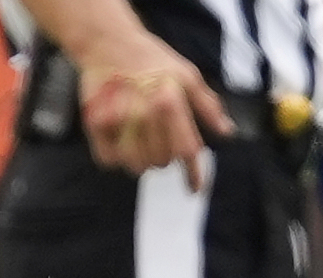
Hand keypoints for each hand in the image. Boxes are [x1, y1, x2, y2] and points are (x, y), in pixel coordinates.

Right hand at [74, 34, 231, 189]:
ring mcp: (118, 121)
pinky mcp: (96, 125)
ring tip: (140, 135)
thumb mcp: (187, 75)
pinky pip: (110, 161)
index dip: (194, 174)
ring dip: (141, 158)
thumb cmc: (151, 60)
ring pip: (136, 166)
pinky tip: (120, 137)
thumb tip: (227, 131)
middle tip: (158, 135)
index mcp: (169, 102)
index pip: (187, 150)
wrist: (109, 43)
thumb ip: (208, 106)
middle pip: (161, 162)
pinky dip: (117, 156)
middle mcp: (143, 113)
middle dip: (164, 155)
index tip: (195, 189)